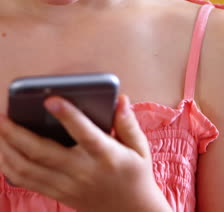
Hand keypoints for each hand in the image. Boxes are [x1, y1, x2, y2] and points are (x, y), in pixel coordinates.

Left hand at [0, 95, 170, 211]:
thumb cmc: (135, 175)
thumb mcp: (140, 148)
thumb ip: (128, 122)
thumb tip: (120, 98)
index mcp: (105, 155)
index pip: (84, 134)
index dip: (67, 116)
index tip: (50, 99)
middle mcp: (83, 171)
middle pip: (43, 153)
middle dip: (17, 133)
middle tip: (3, 115)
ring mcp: (67, 186)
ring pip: (28, 169)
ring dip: (8, 149)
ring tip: (0, 129)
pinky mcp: (58, 194)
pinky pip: (27, 182)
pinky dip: (10, 167)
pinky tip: (3, 151)